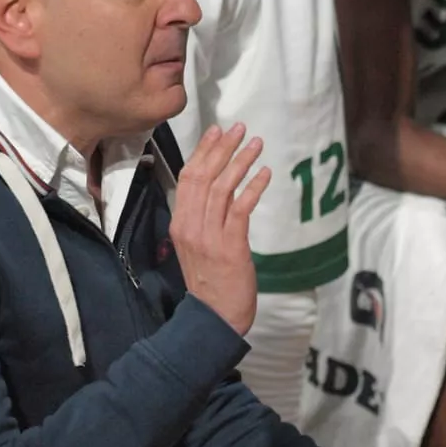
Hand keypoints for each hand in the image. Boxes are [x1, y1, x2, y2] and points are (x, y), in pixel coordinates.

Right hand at [170, 124, 270, 335]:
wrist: (213, 318)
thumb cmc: (210, 283)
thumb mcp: (198, 246)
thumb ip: (204, 218)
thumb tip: (221, 187)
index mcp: (180, 223)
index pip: (187, 178)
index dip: (202, 152)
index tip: (217, 131)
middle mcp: (190, 226)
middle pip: (203, 177)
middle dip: (222, 149)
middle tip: (239, 128)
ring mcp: (208, 237)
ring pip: (221, 188)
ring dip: (240, 162)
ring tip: (256, 143)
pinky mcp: (230, 247)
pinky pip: (240, 209)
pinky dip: (253, 188)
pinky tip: (265, 173)